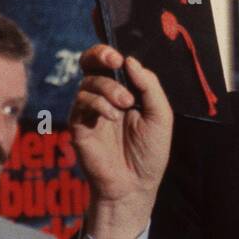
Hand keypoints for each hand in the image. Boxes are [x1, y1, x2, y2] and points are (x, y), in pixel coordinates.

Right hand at [69, 43, 172, 238]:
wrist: (135, 184)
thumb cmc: (150, 153)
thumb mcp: (160, 116)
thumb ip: (149, 87)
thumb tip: (130, 61)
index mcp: (124, 92)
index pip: (110, 63)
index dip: (109, 53)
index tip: (119, 57)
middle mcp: (104, 97)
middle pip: (90, 63)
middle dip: (98, 54)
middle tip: (112, 60)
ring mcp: (90, 111)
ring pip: (88, 83)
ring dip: (108, 88)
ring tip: (125, 105)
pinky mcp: (79, 126)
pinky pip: (81, 103)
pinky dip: (98, 104)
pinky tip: (112, 117)